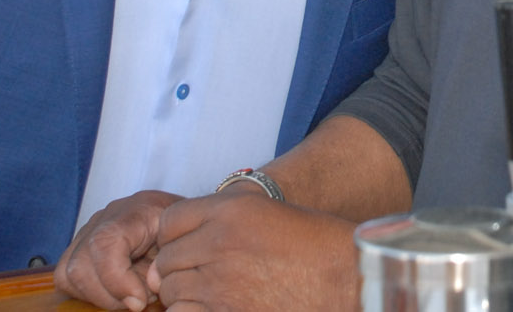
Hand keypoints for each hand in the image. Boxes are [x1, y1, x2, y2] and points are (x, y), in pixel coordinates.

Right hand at [55, 189, 179, 310]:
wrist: (185, 220)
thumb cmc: (188, 234)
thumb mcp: (185, 245)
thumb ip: (164, 267)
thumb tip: (137, 298)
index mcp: (137, 210)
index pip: (105, 243)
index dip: (117, 279)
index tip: (140, 300)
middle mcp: (106, 217)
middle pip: (80, 265)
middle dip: (110, 296)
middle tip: (140, 301)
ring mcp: (90, 230)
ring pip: (69, 274)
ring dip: (100, 296)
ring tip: (132, 295)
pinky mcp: (81, 246)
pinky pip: (67, 277)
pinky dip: (90, 293)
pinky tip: (118, 293)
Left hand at [147, 187, 359, 311]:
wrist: (347, 279)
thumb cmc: (316, 245)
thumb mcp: (268, 212)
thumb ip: (224, 218)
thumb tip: (183, 243)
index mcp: (230, 210)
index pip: (168, 221)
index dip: (173, 236)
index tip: (185, 247)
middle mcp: (218, 242)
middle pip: (165, 259)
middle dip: (176, 269)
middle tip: (201, 276)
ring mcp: (219, 283)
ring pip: (170, 292)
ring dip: (183, 296)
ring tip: (211, 295)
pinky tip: (214, 308)